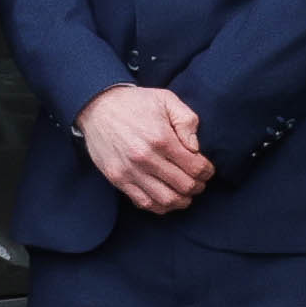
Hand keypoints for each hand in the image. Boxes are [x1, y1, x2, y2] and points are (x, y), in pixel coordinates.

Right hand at [80, 83, 212, 213]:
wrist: (97, 106)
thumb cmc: (135, 103)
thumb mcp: (166, 100)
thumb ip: (187, 121)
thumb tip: (196, 148)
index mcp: (161, 138)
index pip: (195, 167)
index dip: (207, 172)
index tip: (207, 170)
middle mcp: (146, 158)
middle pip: (184, 186)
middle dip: (198, 186)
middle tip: (199, 182)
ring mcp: (130, 171)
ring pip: (166, 200)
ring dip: (182, 200)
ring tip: (185, 194)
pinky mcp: (118, 179)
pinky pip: (144, 203)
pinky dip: (160, 206)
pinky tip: (166, 198)